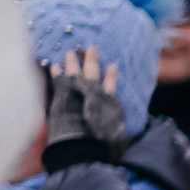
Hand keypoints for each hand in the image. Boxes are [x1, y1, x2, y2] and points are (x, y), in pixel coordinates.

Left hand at [45, 47, 129, 162]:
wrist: (79, 142)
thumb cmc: (99, 140)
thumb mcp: (115, 135)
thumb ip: (122, 132)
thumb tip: (135, 134)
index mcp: (107, 102)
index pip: (110, 85)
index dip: (111, 75)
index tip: (113, 65)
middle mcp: (92, 92)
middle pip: (93, 72)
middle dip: (92, 59)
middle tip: (91, 48)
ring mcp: (76, 91)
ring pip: (75, 71)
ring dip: (72, 60)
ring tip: (70, 52)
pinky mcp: (61, 94)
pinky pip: (58, 79)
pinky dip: (56, 72)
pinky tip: (54, 66)